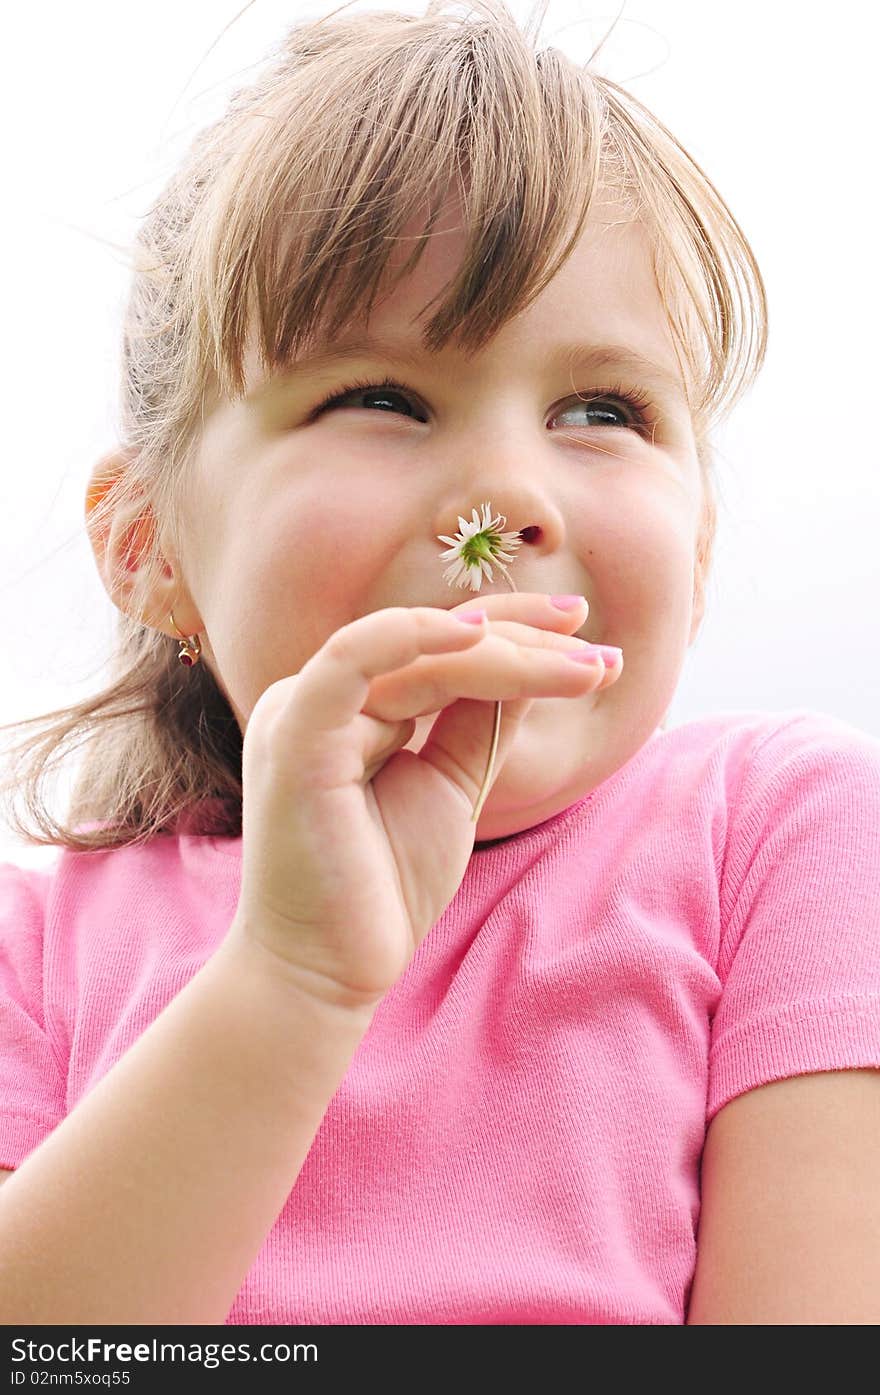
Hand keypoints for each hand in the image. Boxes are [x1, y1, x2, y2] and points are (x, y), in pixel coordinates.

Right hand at [227, 595, 620, 1011]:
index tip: (590, 645)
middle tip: (606, 658)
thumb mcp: (452, 786)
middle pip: (433, 643)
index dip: (515, 631)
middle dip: (527, 641)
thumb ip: (480, 720)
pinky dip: (412, 637)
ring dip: (507, 652)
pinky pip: (351, 661)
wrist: (329, 973)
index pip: (438, 647)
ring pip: (414, 652)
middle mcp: (318, 695)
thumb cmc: (385, 886)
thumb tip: (539, 661)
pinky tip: (482, 636)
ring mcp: (299, 711)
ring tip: (584, 669)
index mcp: (349, 705)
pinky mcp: (295, 736)